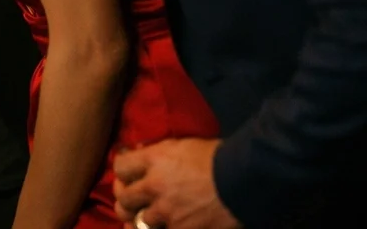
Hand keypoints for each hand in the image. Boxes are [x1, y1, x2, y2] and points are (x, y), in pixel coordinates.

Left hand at [112, 138, 240, 228]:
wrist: (246, 181)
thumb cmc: (220, 157)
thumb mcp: (184, 145)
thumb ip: (159, 151)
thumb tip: (140, 151)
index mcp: (154, 160)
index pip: (120, 166)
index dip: (123, 171)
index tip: (129, 174)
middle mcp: (154, 186)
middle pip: (124, 197)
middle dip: (127, 198)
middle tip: (134, 199)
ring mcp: (167, 212)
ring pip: (138, 221)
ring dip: (143, 219)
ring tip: (150, 217)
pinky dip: (162, 228)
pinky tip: (168, 225)